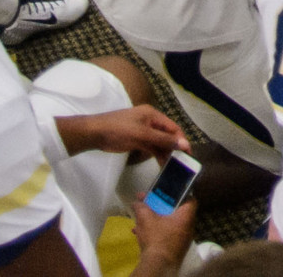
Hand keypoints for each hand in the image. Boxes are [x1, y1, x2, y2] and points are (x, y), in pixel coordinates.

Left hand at [61, 105, 188, 159]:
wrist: (94, 133)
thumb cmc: (118, 130)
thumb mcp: (142, 134)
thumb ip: (163, 139)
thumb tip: (184, 144)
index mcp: (153, 115)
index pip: (173, 127)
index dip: (181, 140)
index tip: (188, 154)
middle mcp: (150, 122)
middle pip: (167, 135)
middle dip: (174, 148)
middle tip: (181, 164)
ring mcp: (143, 131)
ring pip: (159, 142)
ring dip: (165, 153)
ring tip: (172, 167)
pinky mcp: (136, 140)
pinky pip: (150, 146)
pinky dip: (156, 154)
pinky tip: (161, 164)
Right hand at [130, 194, 196, 275]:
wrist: (158, 264)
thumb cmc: (156, 237)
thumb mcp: (146, 218)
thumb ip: (141, 207)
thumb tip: (136, 201)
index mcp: (186, 216)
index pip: (190, 199)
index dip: (180, 194)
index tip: (169, 193)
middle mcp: (189, 227)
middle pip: (177, 212)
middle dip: (162, 209)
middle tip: (151, 205)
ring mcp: (183, 239)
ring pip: (169, 225)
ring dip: (155, 221)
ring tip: (141, 220)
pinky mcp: (175, 249)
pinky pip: (166, 236)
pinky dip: (156, 232)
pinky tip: (140, 233)